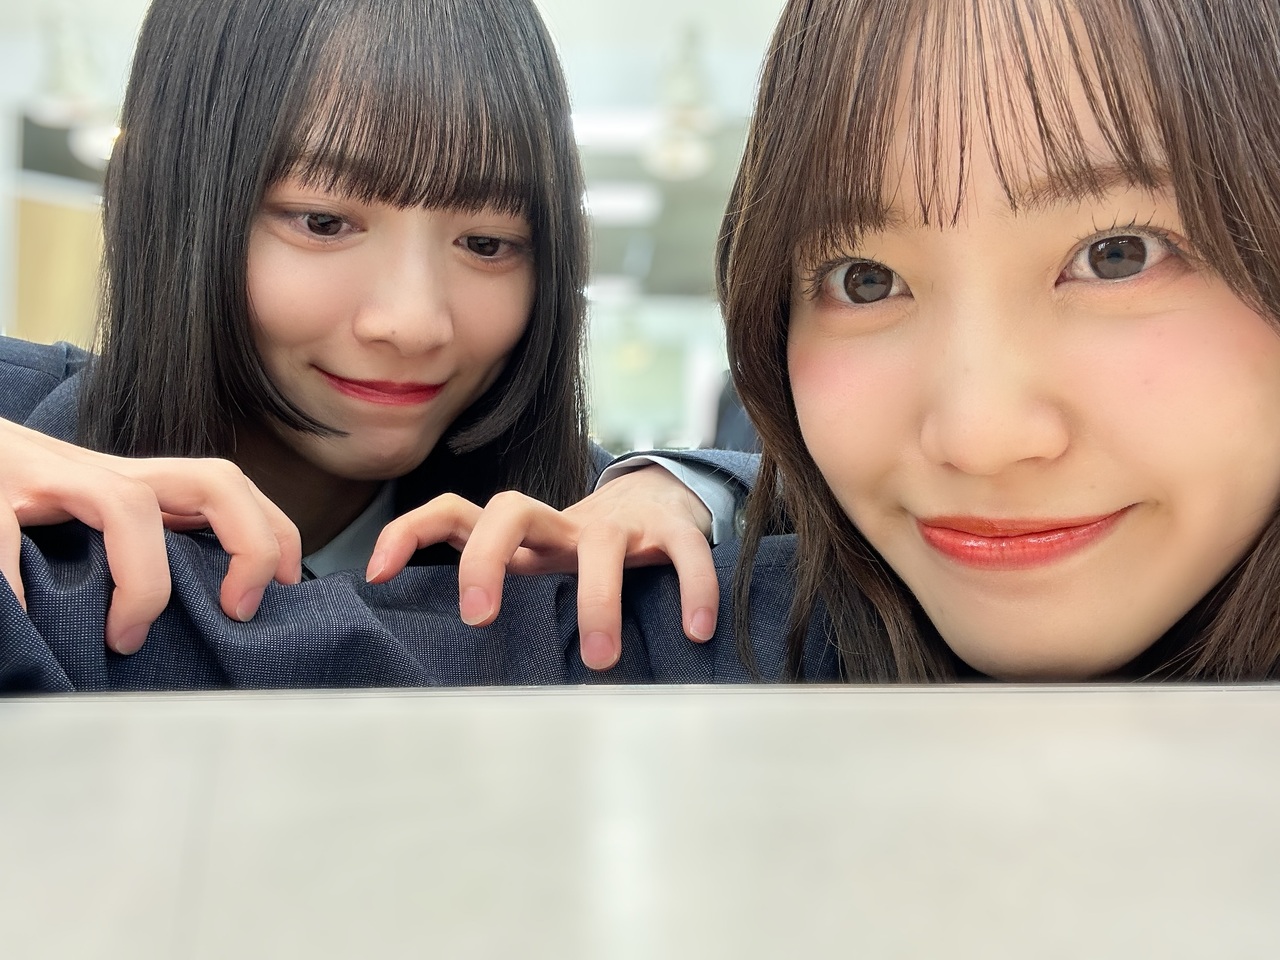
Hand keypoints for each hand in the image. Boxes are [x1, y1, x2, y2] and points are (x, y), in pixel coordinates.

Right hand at [0, 417, 301, 652]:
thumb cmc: (8, 499)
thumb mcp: (79, 520)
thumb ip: (134, 548)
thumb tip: (182, 617)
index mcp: (128, 486)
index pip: (228, 488)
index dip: (273, 532)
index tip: (286, 590)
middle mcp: (98, 474)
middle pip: (211, 478)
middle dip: (249, 541)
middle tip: (238, 609)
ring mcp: (41, 476)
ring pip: (125, 504)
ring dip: (143, 579)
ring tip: (125, 637)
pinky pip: (4, 537)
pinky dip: (16, 586)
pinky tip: (24, 623)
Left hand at [367, 466, 719, 669]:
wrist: (658, 504)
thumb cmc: (582, 561)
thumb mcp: (536, 577)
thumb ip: (504, 608)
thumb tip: (437, 676)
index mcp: (519, 538)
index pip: (451, 514)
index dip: (408, 532)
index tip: (375, 575)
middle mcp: (560, 525)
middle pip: (509, 509)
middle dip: (485, 558)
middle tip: (479, 619)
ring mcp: (615, 524)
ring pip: (598, 546)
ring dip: (597, 600)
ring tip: (600, 659)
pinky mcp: (668, 529)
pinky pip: (681, 553)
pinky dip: (691, 587)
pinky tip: (697, 629)